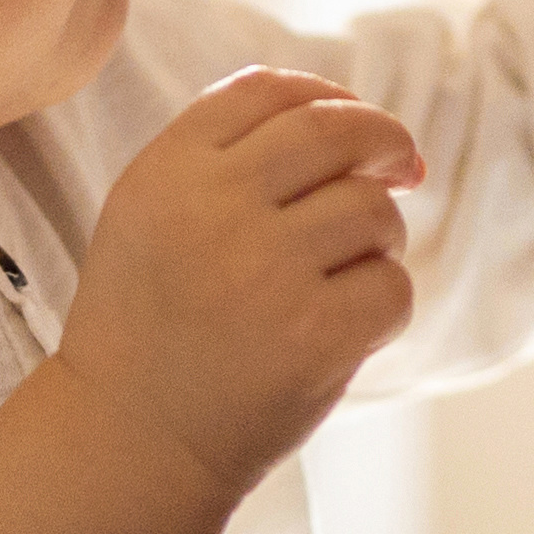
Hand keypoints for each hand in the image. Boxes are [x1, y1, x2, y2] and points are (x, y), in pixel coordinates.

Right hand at [54, 65, 424, 499]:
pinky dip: (383, 304)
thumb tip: (358, 120)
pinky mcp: (312, 335)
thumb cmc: (152, 325)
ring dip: (379, 237)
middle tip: (404, 166)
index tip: (353, 122)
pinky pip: (391, 287)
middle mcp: (213, 209)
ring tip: (342, 276)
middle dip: (385, 139)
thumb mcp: (150, 216)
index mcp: (167, 171)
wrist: (129, 443)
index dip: (326, 95)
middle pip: (335, 131)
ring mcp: (264, 272)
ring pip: (373, 211)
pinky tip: (345, 329)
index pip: (267, 91)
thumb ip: (226, 156)